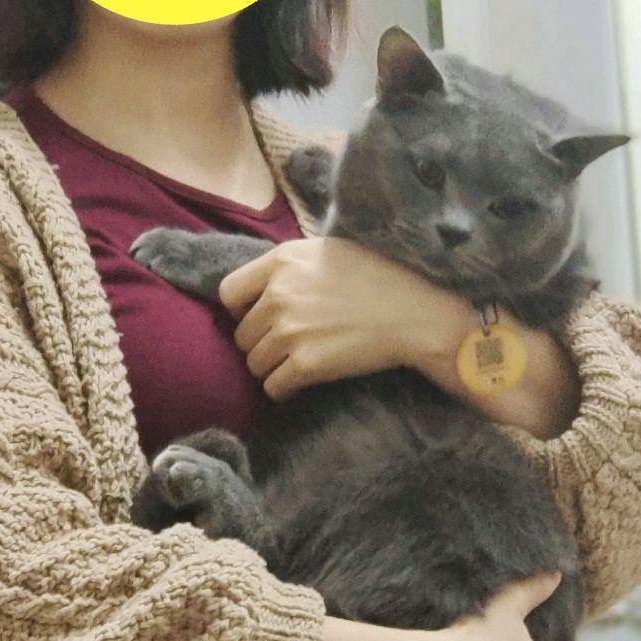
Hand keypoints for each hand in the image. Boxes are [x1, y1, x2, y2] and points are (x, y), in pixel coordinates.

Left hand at [218, 236, 449, 400]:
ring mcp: (289, 331)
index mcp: (282, 262)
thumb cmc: (376, 278)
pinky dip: (284, 389)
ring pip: (254, 364)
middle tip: (288, 344)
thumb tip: (260, 286)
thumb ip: (289, 265)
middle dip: (260, 342)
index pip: (228, 293)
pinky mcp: (305, 364)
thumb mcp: (327, 251)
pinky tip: (301, 380)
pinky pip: (273, 387)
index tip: (260, 317)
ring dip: (272, 367)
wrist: (411, 315)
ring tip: (297, 361)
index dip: (241, 310)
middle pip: (241, 334)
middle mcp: (278, 295)